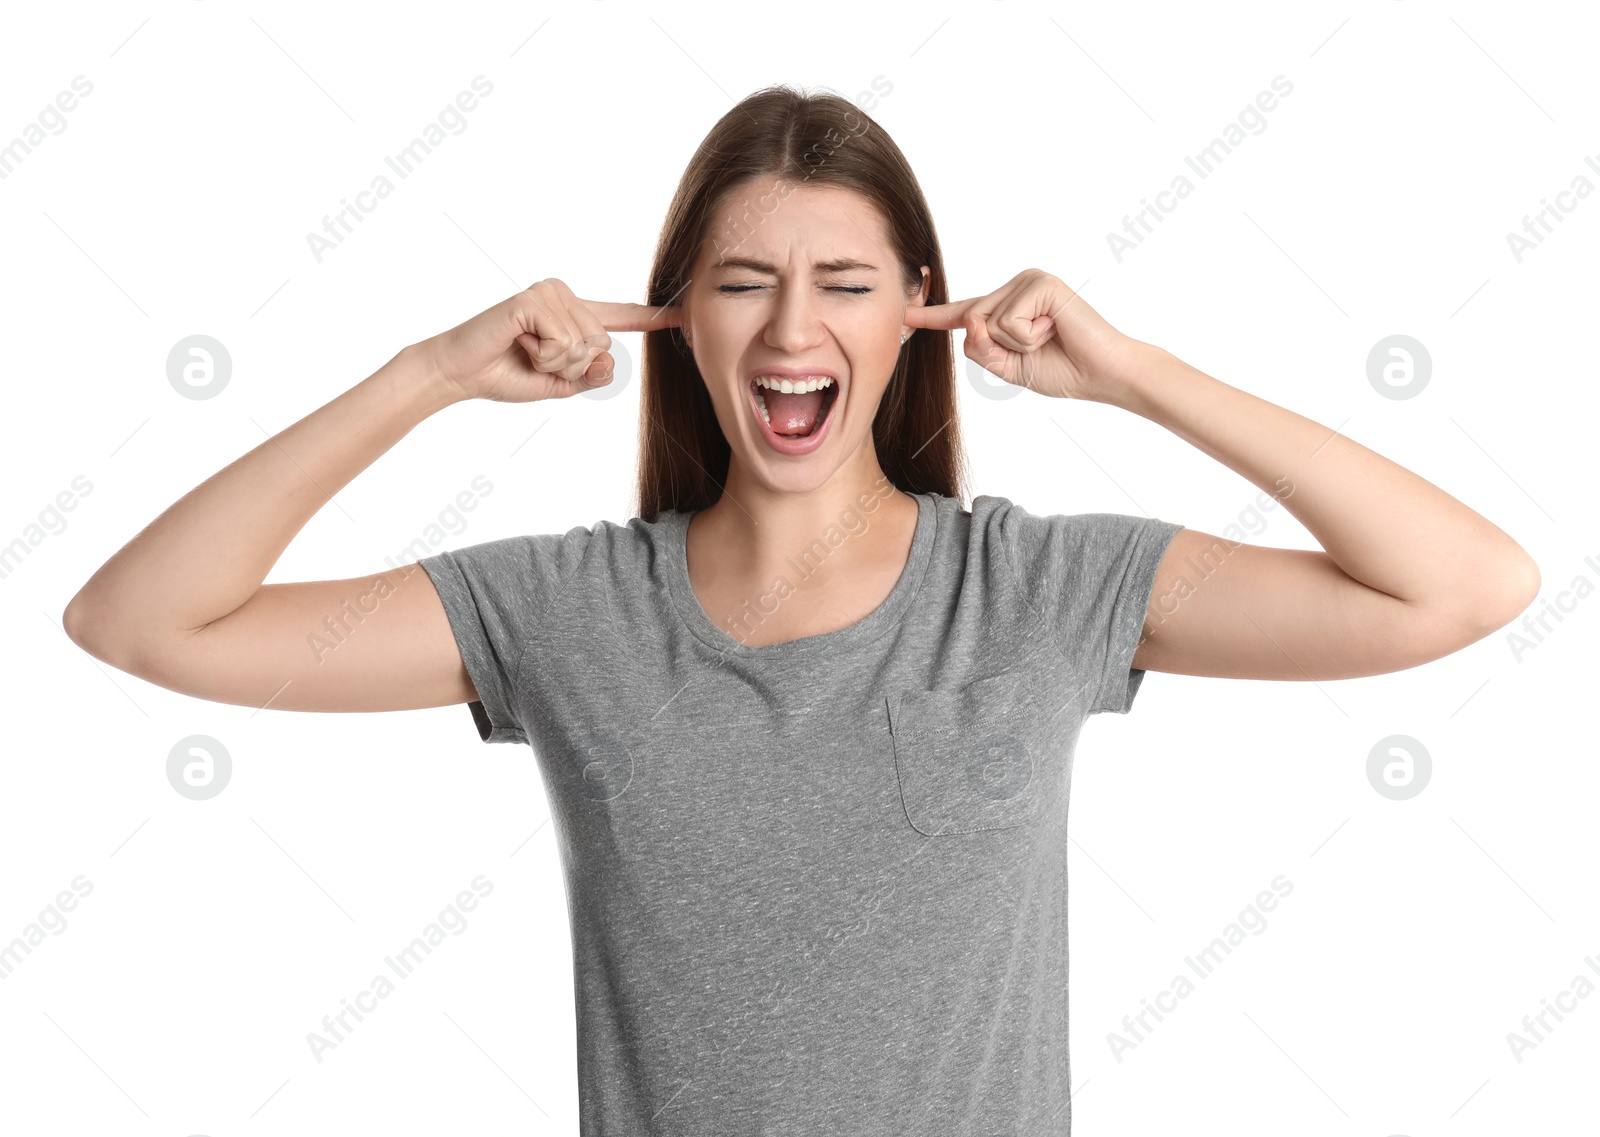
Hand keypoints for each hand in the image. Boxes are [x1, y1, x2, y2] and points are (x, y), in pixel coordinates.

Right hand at [417, 278, 680, 403]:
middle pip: (601, 345)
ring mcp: (549, 294)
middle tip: (533, 359)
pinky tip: (518, 343)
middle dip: (570, 367)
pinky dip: (542, 356)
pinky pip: (563, 343)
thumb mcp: (559, 384)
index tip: (683, 314)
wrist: (461, 374)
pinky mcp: (533, 299)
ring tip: (524, 350)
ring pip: (584, 346)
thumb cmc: (505, 375)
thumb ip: (590, 376)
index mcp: (573, 314)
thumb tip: (610, 362)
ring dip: (553, 363)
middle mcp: (564, 296)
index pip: (619, 317)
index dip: (651, 318)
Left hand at [902, 269, 1140, 401]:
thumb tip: (970, 322)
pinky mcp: (1041, 283)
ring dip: (1018, 345)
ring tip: (1049, 338)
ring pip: (987, 323)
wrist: (1102, 374)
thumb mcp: (1007, 368)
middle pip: (971, 323)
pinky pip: (1009, 322)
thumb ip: (981, 350)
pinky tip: (1054, 330)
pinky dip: (1030, 338)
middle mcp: (1014, 287)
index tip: (903, 314)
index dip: (932, 315)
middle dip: (1000, 349)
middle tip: (1039, 349)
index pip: (963, 313)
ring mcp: (1028, 281)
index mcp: (1005, 307)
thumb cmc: (1061, 370)